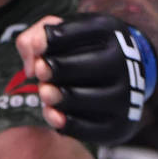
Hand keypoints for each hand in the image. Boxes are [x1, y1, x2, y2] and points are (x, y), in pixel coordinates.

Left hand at [16, 13, 157, 144]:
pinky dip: (60, 122)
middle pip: (81, 67)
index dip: (49, 40)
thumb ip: (36, 35)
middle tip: (40, 71)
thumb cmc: (82, 48)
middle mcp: (125, 61)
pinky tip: (51, 112)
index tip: (38, 48)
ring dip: (52, 96)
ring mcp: (126, 96)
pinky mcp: (119, 126)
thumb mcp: (63, 30)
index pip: (74, 32)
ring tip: (45, 91)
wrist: (120, 76)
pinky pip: (84, 128)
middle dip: (53, 69)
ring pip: (80, 98)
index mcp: (109, 29)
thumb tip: (31, 66)